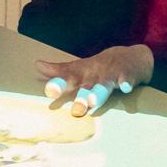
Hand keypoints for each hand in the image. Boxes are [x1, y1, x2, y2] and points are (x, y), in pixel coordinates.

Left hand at [36, 44, 153, 117]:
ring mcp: (111, 75)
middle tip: (75, 110)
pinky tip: (126, 87)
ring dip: (99, 93)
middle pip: (85, 88)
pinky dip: (127, 82)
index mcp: (82, 75)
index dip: (59, 85)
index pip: (68, 80)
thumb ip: (59, 71)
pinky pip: (127, 79)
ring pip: (104, 86)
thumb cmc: (100, 68)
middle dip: (80, 98)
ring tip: (93, 101)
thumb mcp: (79, 69)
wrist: (130, 57)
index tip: (49, 91)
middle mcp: (94, 76)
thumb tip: (36, 64)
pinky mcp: (128, 74)